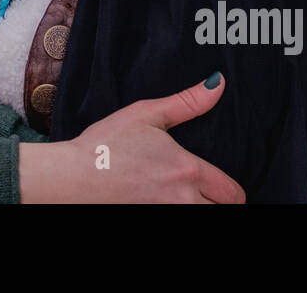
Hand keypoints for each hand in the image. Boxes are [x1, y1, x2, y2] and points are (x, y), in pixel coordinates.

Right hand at [19, 73, 245, 202]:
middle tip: (207, 193)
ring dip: (202, 209)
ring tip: (188, 197)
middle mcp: (183, 200)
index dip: (231, 190)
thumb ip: (187, 102)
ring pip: (203, 219)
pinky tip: (164, 201)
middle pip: (224, 212)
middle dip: (220, 203)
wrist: (74, 175)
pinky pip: (178, 223)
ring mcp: (165, 215)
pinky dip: (179, 213)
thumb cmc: (107, 143)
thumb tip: (217, 84)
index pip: (232, 193)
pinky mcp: (151, 220)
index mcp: (187, 170)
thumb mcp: (146, 113)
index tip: (220, 184)